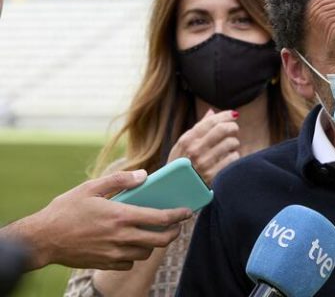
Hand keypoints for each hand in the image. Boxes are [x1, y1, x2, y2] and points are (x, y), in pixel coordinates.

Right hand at [1, 170, 191, 270]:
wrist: (41, 239)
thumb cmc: (65, 210)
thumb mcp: (91, 187)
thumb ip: (120, 180)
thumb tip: (145, 175)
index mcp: (121, 215)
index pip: (160, 217)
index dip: (179, 215)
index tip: (188, 211)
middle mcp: (121, 237)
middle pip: (160, 239)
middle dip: (174, 232)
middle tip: (176, 225)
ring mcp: (114, 253)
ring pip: (146, 252)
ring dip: (154, 243)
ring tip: (153, 232)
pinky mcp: (105, 263)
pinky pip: (130, 262)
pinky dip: (135, 254)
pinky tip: (131, 244)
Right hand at [168, 109, 239, 185]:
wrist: (173, 192)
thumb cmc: (180, 165)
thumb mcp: (182, 145)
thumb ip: (198, 128)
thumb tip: (211, 112)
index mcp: (187, 140)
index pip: (211, 122)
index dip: (225, 115)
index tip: (233, 114)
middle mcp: (195, 150)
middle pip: (223, 129)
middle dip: (233, 126)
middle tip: (234, 129)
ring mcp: (205, 164)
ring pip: (231, 143)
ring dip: (234, 143)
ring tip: (230, 146)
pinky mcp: (214, 176)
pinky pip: (233, 159)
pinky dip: (234, 156)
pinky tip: (229, 158)